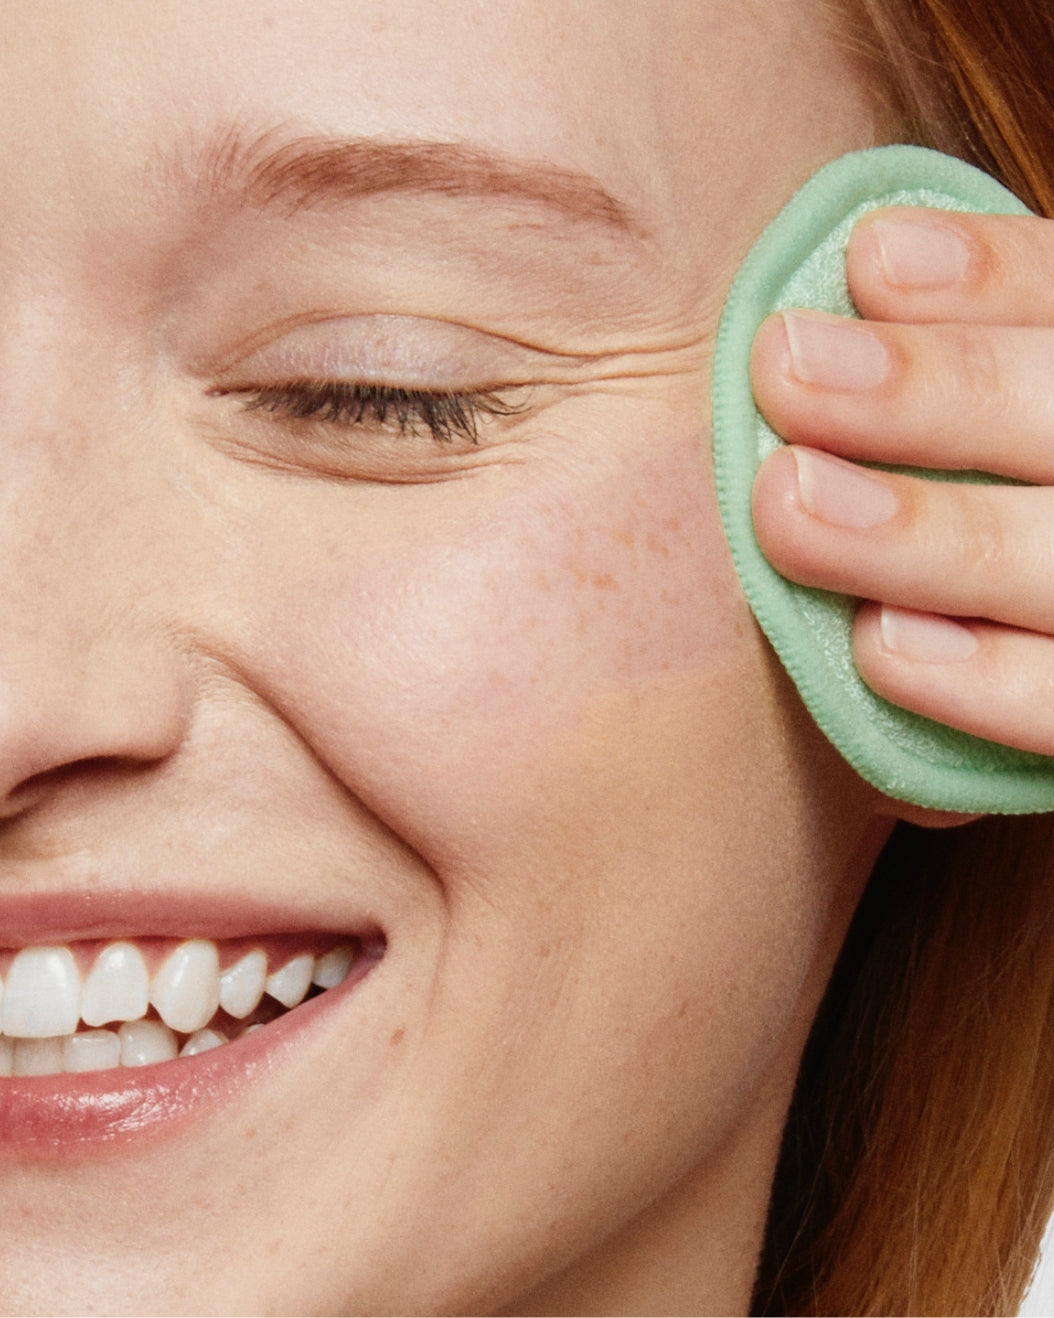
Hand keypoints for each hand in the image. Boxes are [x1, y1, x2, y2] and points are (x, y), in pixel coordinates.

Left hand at [749, 206, 1053, 755]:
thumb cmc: (982, 502)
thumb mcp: (988, 413)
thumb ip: (955, 362)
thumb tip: (851, 276)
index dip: (991, 277)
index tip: (869, 259)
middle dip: (932, 390)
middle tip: (783, 366)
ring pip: (1053, 568)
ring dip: (926, 534)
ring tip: (787, 507)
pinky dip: (985, 683)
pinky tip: (878, 646)